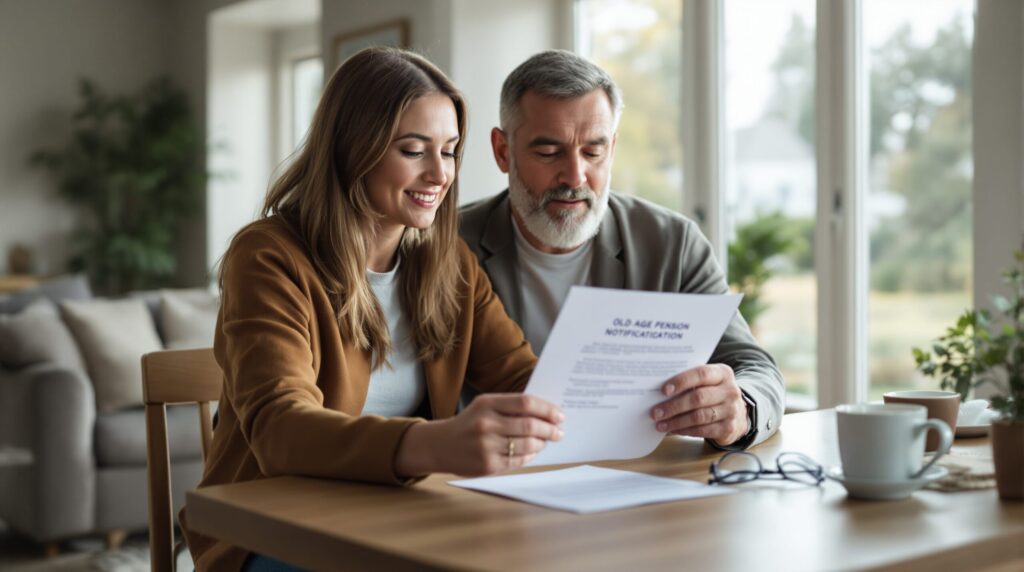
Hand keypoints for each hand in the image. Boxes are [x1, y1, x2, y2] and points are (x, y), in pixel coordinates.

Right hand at [396, 393, 563, 477]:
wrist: (439, 445)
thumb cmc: (468, 423)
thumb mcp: (484, 406)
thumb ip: (510, 407)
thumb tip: (545, 414)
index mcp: (487, 404)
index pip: (526, 402)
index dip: (547, 409)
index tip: (559, 415)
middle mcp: (486, 424)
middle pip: (530, 425)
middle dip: (550, 429)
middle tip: (559, 431)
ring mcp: (487, 446)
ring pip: (527, 445)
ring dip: (542, 443)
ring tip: (546, 441)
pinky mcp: (488, 465)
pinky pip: (518, 461)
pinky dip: (530, 456)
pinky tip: (532, 452)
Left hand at [650, 364, 748, 445]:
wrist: (737, 414)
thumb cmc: (713, 394)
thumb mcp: (707, 382)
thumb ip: (690, 381)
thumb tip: (658, 390)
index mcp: (723, 373)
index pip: (701, 374)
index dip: (682, 381)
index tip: (664, 390)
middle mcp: (730, 391)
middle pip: (698, 398)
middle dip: (674, 406)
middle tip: (656, 412)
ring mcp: (731, 410)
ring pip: (699, 416)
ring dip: (676, 421)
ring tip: (660, 424)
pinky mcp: (728, 428)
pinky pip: (702, 430)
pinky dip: (685, 431)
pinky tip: (673, 430)